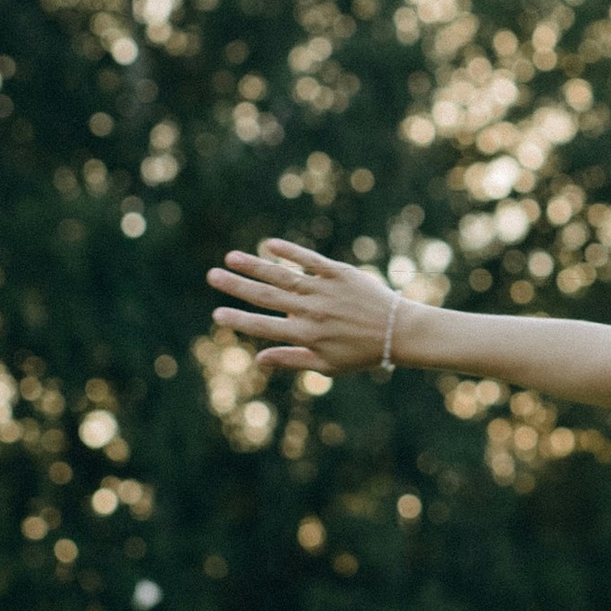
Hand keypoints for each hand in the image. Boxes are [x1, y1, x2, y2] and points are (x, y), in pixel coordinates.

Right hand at [207, 236, 396, 378]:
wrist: (399, 332)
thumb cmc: (361, 353)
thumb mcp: (327, 365)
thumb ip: (291, 359)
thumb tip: (258, 359)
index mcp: (307, 335)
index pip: (264, 327)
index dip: (239, 319)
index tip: (217, 312)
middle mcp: (312, 311)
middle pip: (267, 296)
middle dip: (237, 286)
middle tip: (212, 276)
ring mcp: (325, 290)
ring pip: (283, 275)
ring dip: (255, 265)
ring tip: (231, 257)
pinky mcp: (340, 273)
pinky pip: (310, 259)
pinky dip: (290, 251)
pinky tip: (269, 244)